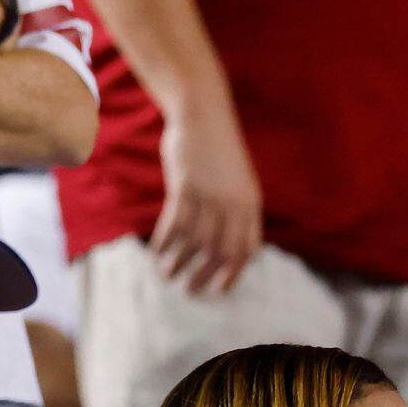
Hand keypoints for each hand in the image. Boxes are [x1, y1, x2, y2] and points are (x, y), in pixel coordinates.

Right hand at [150, 100, 262, 294]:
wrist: (203, 114)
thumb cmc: (218, 149)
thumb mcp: (238, 181)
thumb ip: (236, 210)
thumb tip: (225, 243)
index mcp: (250, 204)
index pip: (246, 250)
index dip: (233, 273)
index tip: (219, 290)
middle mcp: (233, 204)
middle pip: (220, 251)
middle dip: (205, 276)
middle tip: (191, 291)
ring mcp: (209, 195)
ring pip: (195, 241)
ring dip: (180, 263)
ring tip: (168, 276)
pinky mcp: (185, 186)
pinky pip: (174, 223)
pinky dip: (165, 242)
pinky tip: (156, 252)